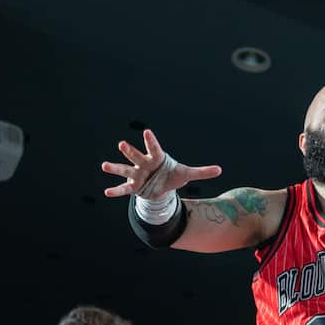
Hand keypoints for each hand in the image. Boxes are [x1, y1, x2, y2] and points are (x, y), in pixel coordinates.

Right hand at [101, 129, 221, 199]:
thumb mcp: (187, 173)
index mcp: (157, 158)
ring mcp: (137, 174)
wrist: (160, 186)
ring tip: (104, 165)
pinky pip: (124, 189)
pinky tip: (107, 192)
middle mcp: (144, 164)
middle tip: (122, 144)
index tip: (146, 132)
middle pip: (137, 156)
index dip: (150, 141)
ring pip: (125, 170)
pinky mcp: (133, 186)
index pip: (154, 148)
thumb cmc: (171, 175)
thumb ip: (202, 171)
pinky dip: (116, 191)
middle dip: (130, 151)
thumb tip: (220, 170)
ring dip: (115, 168)